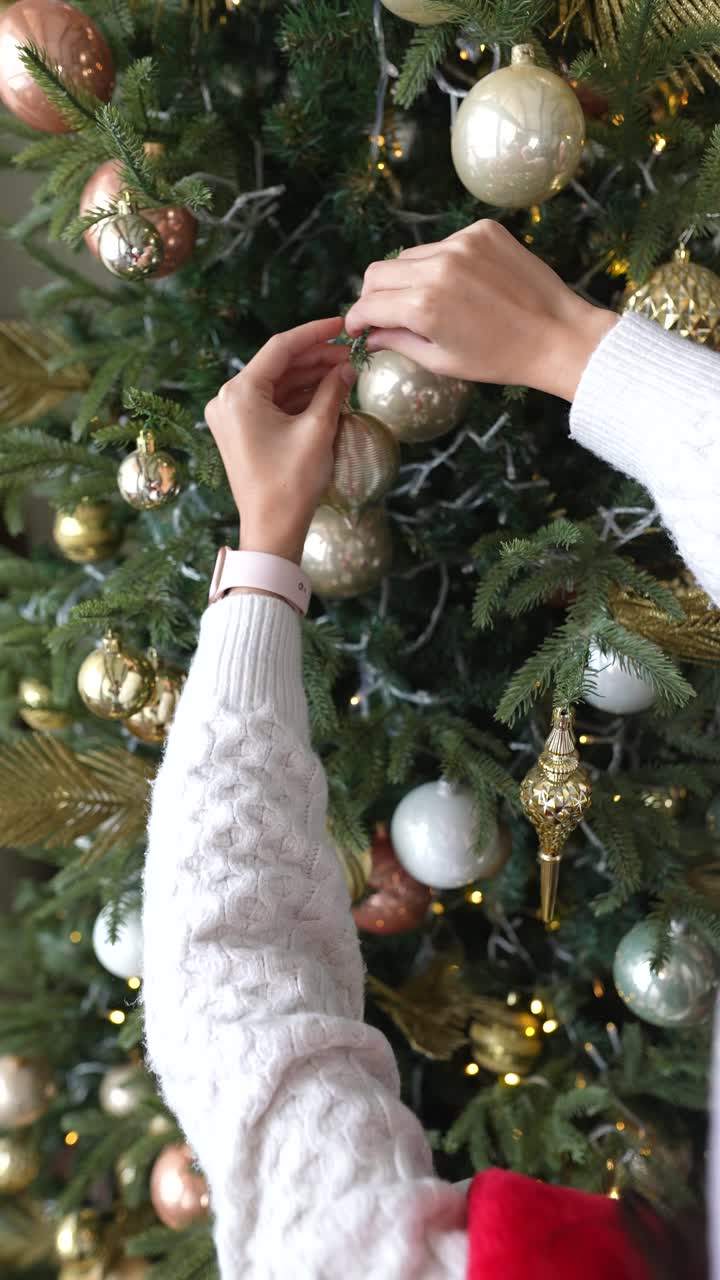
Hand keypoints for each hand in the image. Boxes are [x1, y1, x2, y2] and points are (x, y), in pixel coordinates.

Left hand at [204, 318, 354, 563]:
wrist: (271, 529)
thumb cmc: (291, 482)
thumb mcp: (318, 430)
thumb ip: (332, 390)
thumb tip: (347, 368)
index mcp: (239, 393)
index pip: (281, 348)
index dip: (315, 333)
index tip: (342, 325)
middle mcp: (227, 399)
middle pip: (277, 365)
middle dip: (315, 359)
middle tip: (350, 355)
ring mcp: (231, 416)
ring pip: (276, 384)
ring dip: (308, 378)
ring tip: (344, 373)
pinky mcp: (239, 431)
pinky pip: (271, 403)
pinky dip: (297, 397)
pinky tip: (326, 393)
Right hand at [344, 220, 616, 401]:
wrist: (557, 335)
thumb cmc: (500, 358)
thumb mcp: (442, 360)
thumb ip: (399, 342)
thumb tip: (371, 335)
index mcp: (424, 306)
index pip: (368, 303)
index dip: (356, 318)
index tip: (357, 328)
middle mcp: (437, 267)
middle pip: (380, 272)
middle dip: (374, 296)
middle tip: (384, 315)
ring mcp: (461, 243)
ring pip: (410, 256)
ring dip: (408, 279)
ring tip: (428, 302)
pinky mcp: (482, 230)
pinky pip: (444, 243)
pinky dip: (440, 263)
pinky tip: (461, 285)